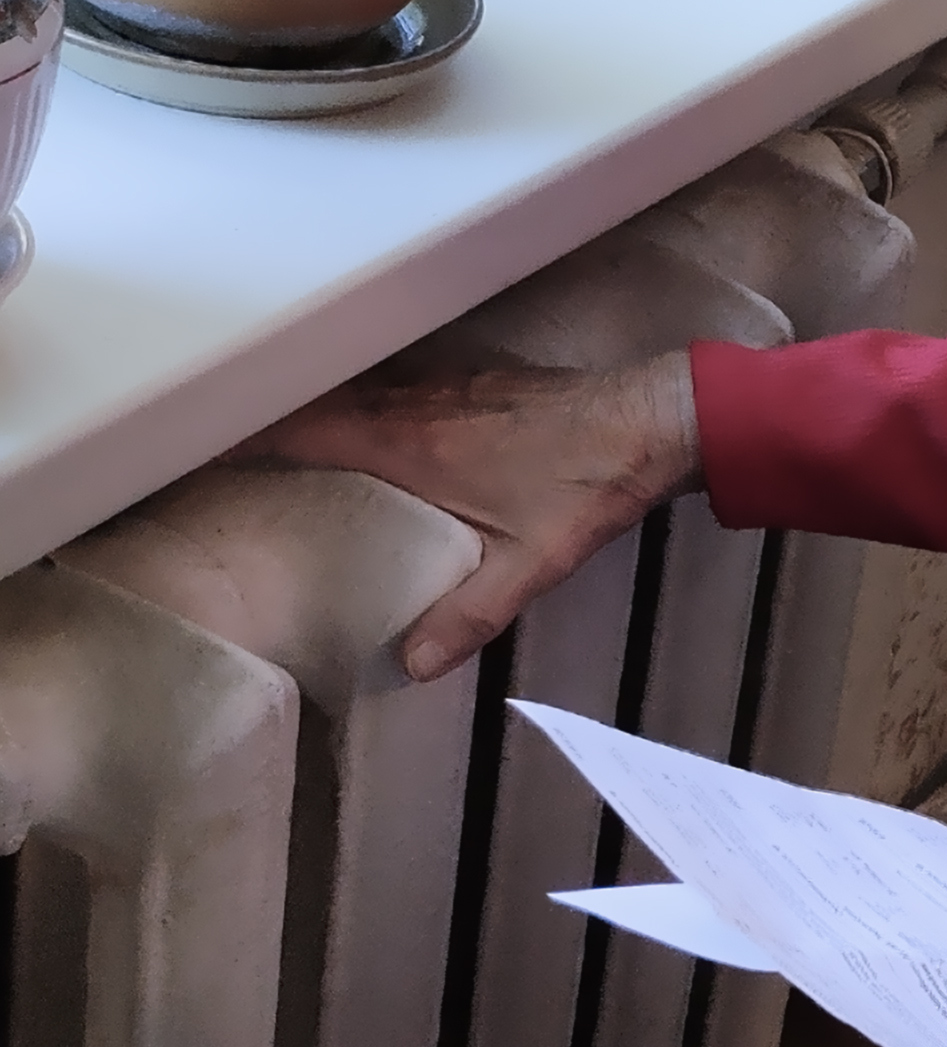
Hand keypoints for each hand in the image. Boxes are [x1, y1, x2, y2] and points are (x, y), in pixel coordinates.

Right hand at [252, 354, 702, 679]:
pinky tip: (359, 436)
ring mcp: (442, 383)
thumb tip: (410, 666)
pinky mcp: (471, 380)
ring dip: (310, 412)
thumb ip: (469, 614)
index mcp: (407, 439)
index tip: (189, 451)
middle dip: (260, 425)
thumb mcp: (531, 562)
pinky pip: (391, 386)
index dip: (238, 438)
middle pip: (312, 404)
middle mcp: (413, 400)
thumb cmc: (590, 483)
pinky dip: (358, 405)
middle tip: (214, 456)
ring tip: (268, 448)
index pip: (297, 429)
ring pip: (352, 391)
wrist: (656, 417)